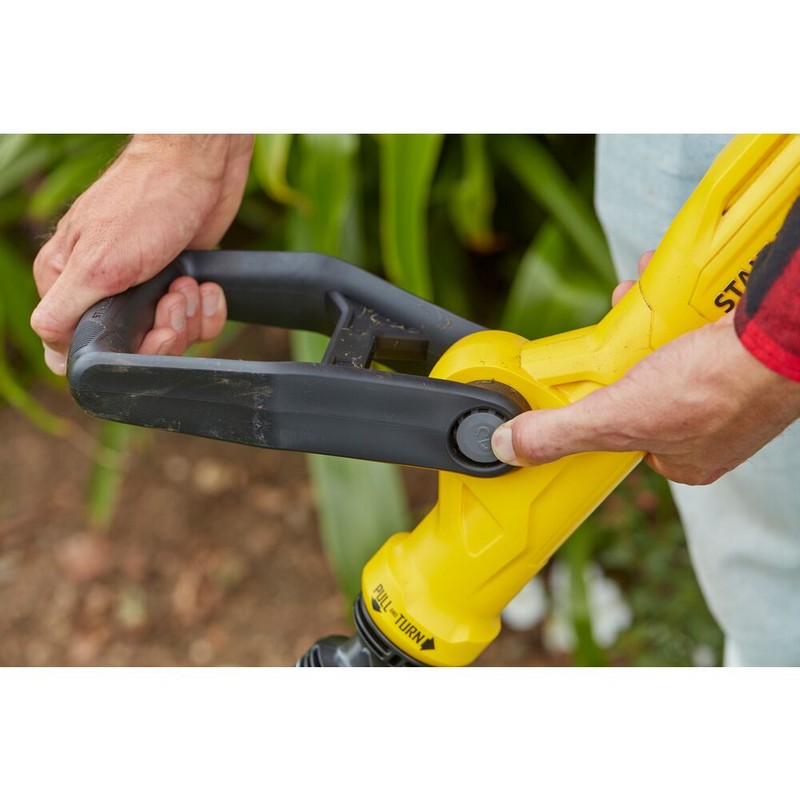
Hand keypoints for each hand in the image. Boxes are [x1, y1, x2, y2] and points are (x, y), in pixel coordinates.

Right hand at [30, 134, 253, 373]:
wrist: (200, 165)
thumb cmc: (146, 201)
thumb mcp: (96, 263)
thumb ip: (65, 309)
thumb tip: (49, 348)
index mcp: (69, 285)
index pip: (87, 348)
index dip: (127, 350)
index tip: (151, 329)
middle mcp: (104, 289)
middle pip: (137, 348)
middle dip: (166, 330)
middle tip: (174, 296)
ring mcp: (144, 288)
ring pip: (171, 337)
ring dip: (189, 315)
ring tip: (187, 282)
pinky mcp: (178, 284)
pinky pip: (197, 322)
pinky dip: (208, 308)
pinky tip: (206, 285)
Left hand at [491, 252, 799, 484]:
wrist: (782, 337)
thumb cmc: (714, 387)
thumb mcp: (617, 418)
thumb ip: (561, 434)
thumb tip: (508, 447)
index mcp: (684, 459)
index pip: (624, 436)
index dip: (602, 408)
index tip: (590, 382)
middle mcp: (711, 430)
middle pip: (644, 387)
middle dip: (620, 352)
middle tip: (613, 331)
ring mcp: (731, 390)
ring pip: (668, 353)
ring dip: (643, 320)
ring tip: (632, 297)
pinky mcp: (742, 352)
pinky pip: (696, 325)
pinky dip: (676, 301)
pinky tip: (659, 281)